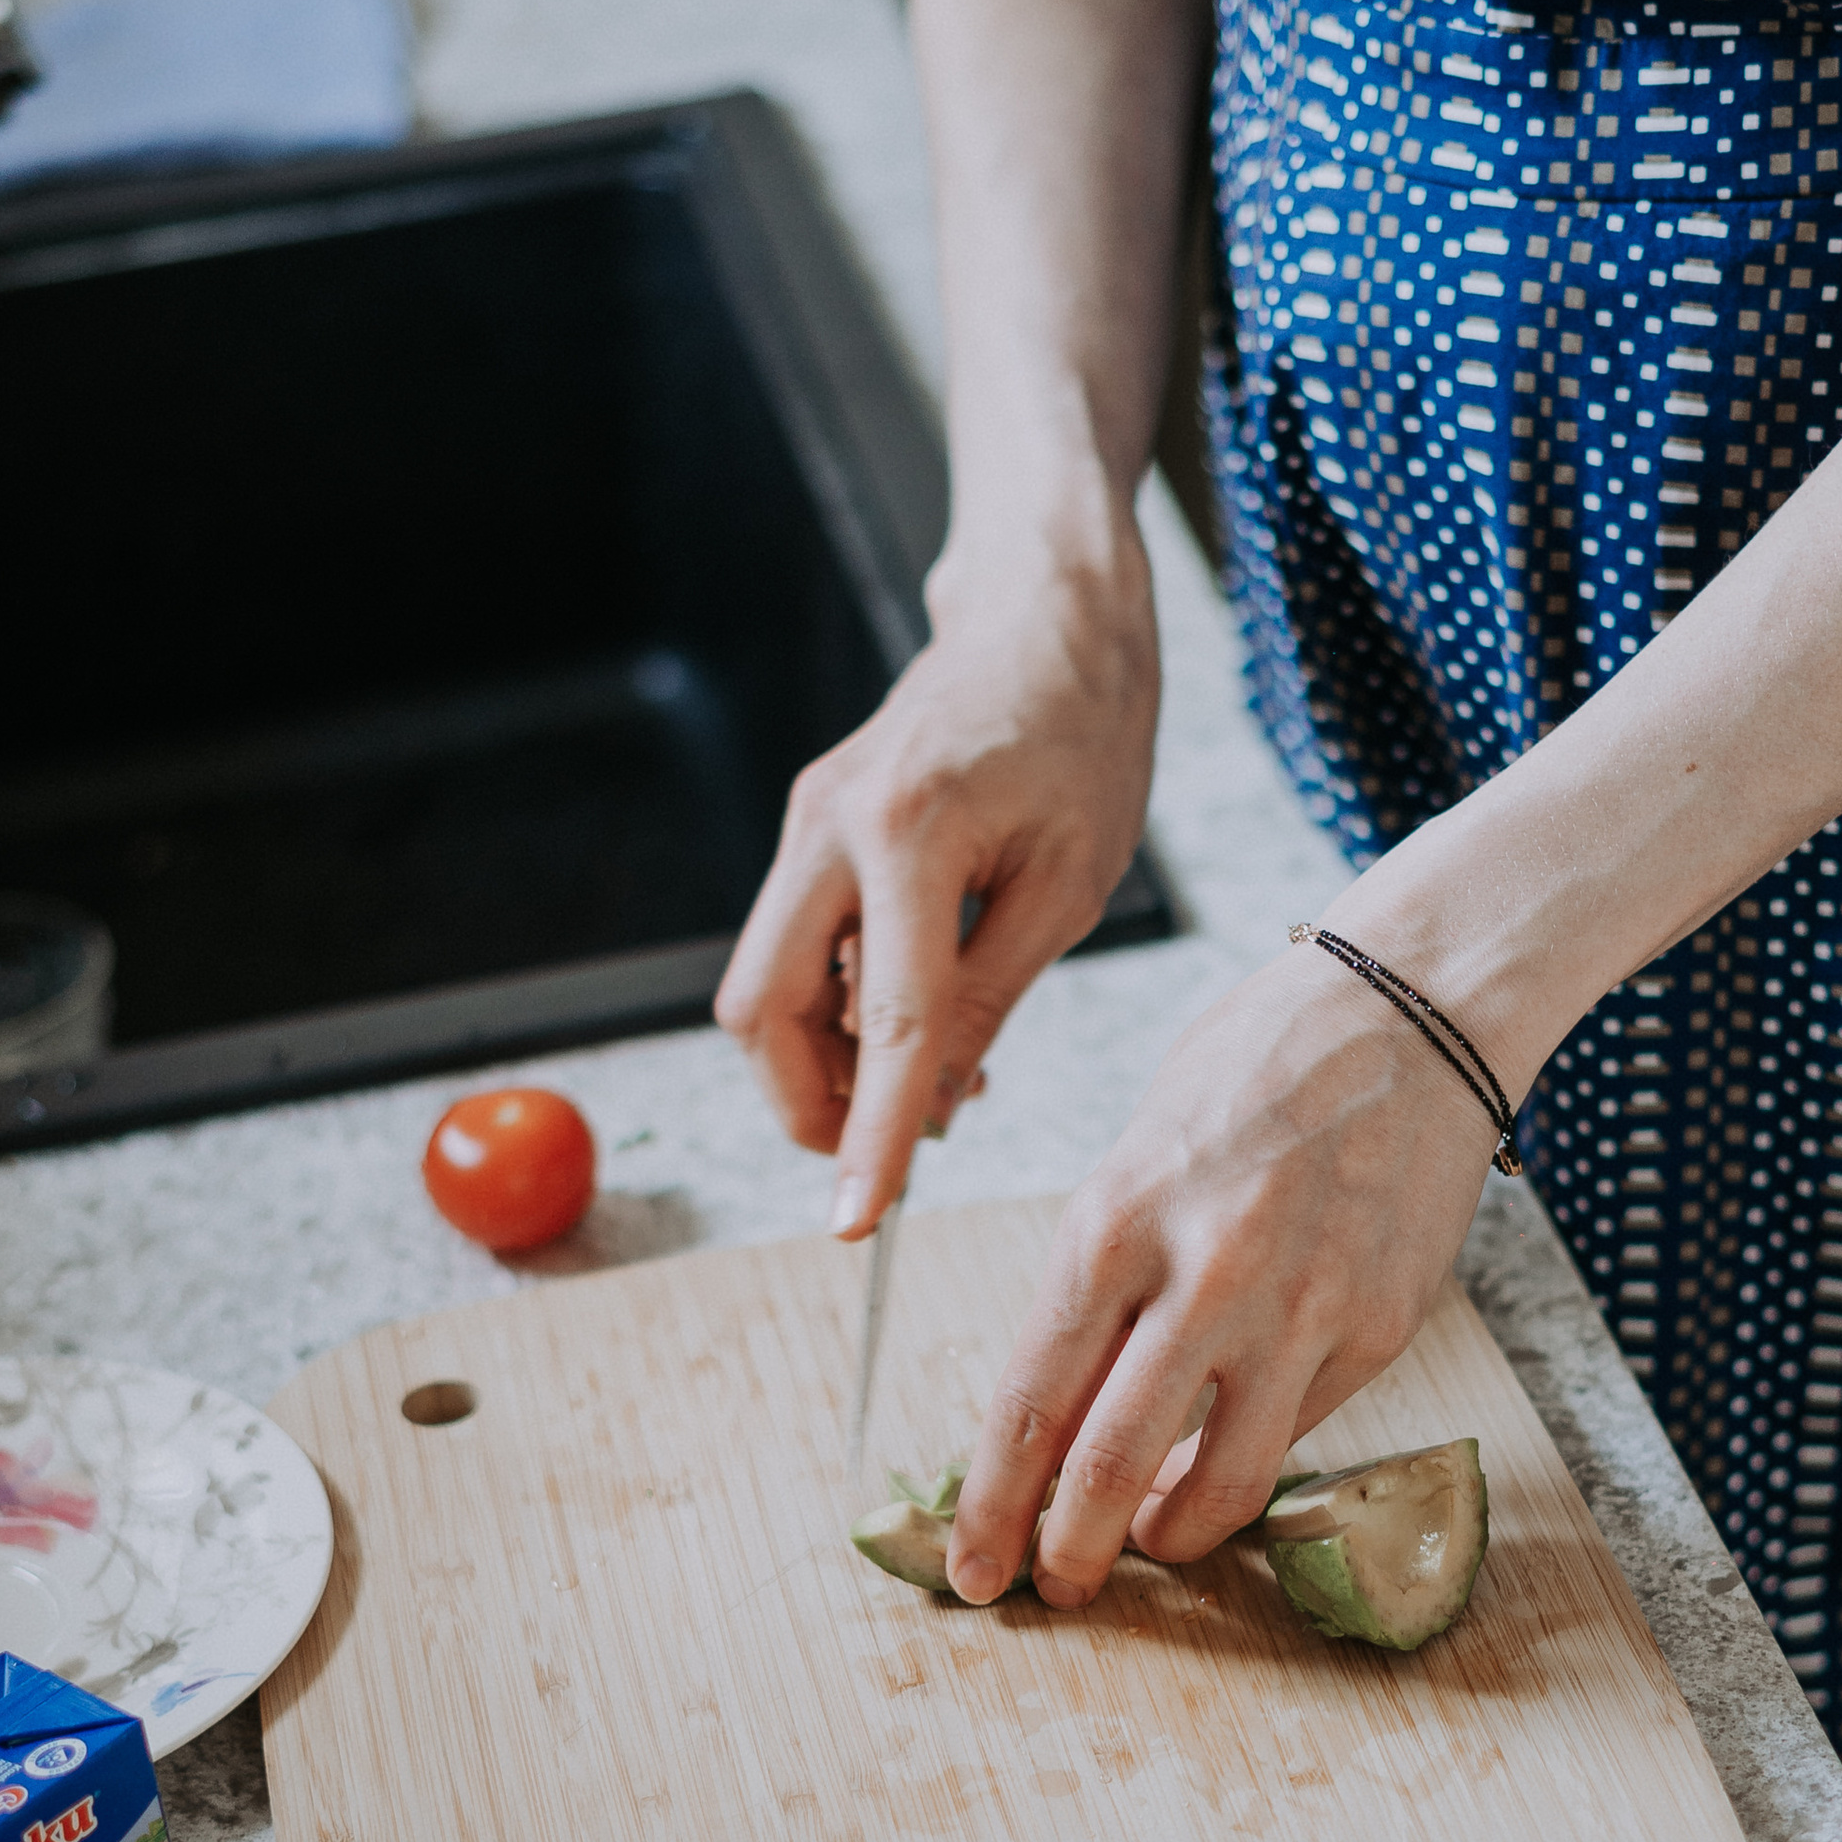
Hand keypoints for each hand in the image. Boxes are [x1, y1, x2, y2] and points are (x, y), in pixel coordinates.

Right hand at [714, 529, 1160, 1233]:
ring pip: (762, 985)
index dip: (870, 1134)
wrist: (1042, 618)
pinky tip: (923, 1018)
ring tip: (943, 1075)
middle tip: (888, 1153)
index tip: (859, 1222)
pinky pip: (795, 946)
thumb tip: (931, 1105)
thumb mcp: (1069, 883)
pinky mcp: (808, 827)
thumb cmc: (1082, 737)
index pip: (883, 1021)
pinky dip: (839, 1007)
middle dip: (807, 1104)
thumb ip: (990, 998)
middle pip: (758, 1010)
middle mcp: (830, 823)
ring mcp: (806, 821)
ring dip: (830, 1058)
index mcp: (911, 832)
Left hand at [944, 942, 1500, 1605]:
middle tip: (1051, 1588)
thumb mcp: (1136, 1155)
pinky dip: (1251, 1458)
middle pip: (1109, 1467)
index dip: (992, 1506)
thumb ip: (1101, 1282)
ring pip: (1219, 1485)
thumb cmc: (1254, 1069)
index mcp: (1114, 1220)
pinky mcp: (1379, 1327)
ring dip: (1168, 1539)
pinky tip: (1229, 1451)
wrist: (1412, 1009)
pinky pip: (1298, 1431)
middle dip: (1066, 1554)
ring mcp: (1304, 1309)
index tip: (972, 1565)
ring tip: (1147, 1543)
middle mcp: (1206, 1274)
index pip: (1029, 1400)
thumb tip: (1062, 1412)